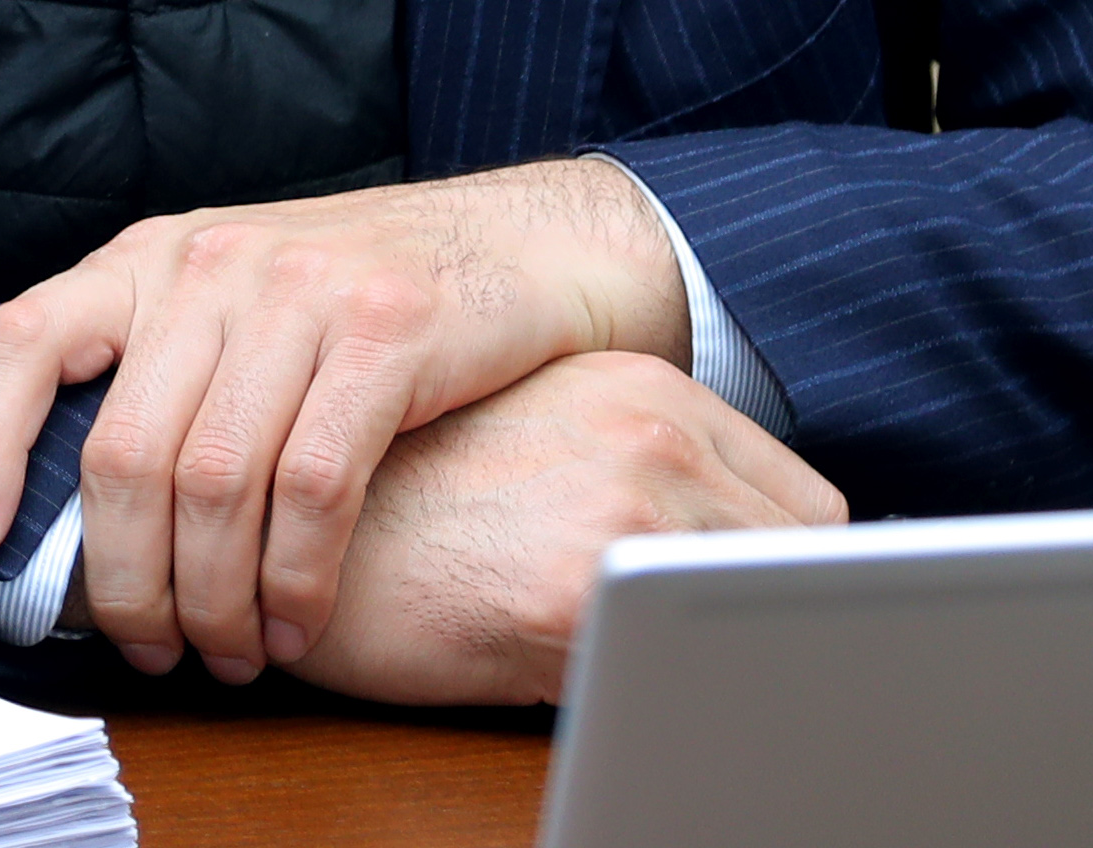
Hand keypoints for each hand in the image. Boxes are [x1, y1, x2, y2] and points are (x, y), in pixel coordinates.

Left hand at [0, 158, 691, 680]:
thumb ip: (161, 373)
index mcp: (153, 255)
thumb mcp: (239, 301)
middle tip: (151, 650)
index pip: (22, 340)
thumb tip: (66, 517)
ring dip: (213, 599)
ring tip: (229, 654)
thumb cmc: (368, 294)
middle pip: (121, 452)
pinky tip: (294, 621)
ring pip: (213, 482)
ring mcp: (300, 290)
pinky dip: (295, 577)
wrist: (524, 242)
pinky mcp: (387, 331)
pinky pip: (313, 485)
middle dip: (126, 582)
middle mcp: (212, 262)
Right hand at [288, 351, 845, 706]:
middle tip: (708, 657)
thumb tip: (741, 556)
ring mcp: (622, 508)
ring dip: (721, 660)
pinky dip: (665, 703)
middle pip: (807, 558)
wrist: (280, 522)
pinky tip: (601, 690)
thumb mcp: (547, 439)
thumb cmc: (404, 499)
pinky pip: (677, 677)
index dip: (789, 573)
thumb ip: (641, 471)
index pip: (812, 505)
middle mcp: (649, 431)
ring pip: (751, 620)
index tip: (762, 618)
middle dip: (773, 619)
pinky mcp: (573, 596)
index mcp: (648, 389)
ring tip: (657, 677)